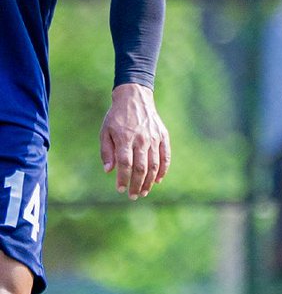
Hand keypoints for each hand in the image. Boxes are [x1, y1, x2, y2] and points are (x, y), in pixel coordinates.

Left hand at [100, 83, 170, 198]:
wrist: (135, 98)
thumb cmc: (117, 116)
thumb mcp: (105, 131)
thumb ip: (107, 151)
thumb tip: (109, 170)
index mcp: (125, 138)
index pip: (125, 164)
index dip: (123, 179)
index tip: (120, 189)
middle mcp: (141, 139)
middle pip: (141, 168)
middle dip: (137, 185)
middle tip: (133, 195)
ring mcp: (153, 138)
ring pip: (154, 165)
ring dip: (150, 181)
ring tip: (144, 191)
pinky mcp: (163, 136)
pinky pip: (165, 156)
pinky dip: (163, 170)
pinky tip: (158, 180)